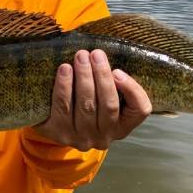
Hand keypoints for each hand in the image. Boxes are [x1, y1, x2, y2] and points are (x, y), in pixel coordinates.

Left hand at [33, 49, 151, 149]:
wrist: (53, 127)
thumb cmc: (86, 103)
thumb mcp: (104, 97)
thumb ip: (112, 83)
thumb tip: (106, 58)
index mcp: (122, 127)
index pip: (139, 110)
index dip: (131, 90)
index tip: (117, 70)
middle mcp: (105, 137)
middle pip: (109, 105)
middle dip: (102, 76)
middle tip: (96, 54)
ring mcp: (82, 138)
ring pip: (86, 105)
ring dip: (84, 77)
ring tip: (81, 57)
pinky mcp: (60, 133)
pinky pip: (63, 106)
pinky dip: (64, 86)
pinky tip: (65, 69)